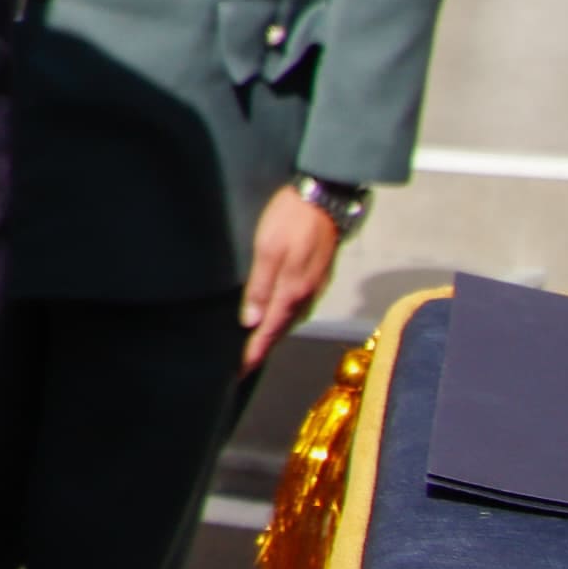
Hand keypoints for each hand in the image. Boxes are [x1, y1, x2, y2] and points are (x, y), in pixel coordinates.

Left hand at [241, 186, 342, 374]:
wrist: (326, 197)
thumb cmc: (289, 220)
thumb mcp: (267, 250)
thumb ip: (260, 286)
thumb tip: (252, 322)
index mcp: (293, 291)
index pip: (271, 330)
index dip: (256, 350)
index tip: (241, 370)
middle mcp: (308, 294)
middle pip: (284, 328)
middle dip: (266, 345)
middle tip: (246, 360)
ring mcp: (316, 285)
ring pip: (294, 317)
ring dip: (277, 331)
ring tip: (258, 342)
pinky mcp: (319, 274)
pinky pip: (300, 304)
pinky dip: (287, 315)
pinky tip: (278, 313)